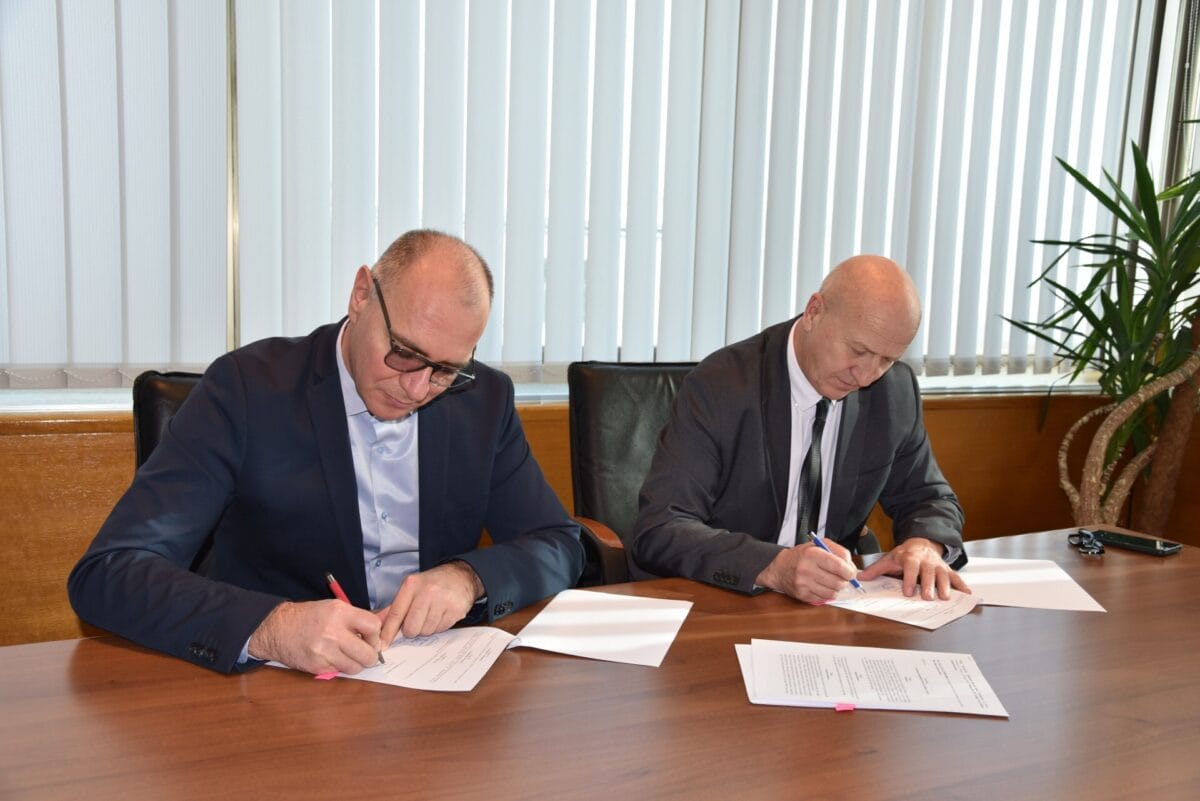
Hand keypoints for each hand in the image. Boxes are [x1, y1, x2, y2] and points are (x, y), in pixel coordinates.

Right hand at [247, 599, 383, 674]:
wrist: (278, 629)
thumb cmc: (310, 617)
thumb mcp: (334, 608)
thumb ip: (359, 617)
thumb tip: (387, 620)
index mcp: (340, 612)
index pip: (373, 626)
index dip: (376, 635)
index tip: (371, 637)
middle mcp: (333, 632)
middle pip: (368, 653)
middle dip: (370, 655)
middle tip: (365, 652)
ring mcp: (324, 651)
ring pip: (355, 667)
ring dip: (355, 664)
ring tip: (347, 655)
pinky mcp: (317, 666)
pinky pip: (340, 672)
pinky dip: (340, 667)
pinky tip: (332, 658)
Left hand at [377, 561, 483, 645]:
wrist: (460, 575)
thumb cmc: (432, 584)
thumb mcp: (412, 588)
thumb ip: (394, 607)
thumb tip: (377, 625)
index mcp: (411, 585)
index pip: (396, 614)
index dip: (388, 632)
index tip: (382, 645)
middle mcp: (427, 591)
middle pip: (411, 628)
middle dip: (412, 629)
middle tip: (418, 620)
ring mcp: (442, 601)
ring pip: (426, 631)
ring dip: (427, 627)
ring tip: (432, 613)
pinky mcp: (455, 610)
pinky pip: (441, 630)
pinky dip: (439, 626)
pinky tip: (442, 614)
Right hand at [755, 539, 857, 603]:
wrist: (780, 568)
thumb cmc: (802, 556)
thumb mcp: (819, 545)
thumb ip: (838, 551)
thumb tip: (851, 567)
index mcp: (812, 553)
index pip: (840, 566)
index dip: (850, 572)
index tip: (851, 573)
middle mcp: (807, 569)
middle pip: (838, 582)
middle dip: (844, 581)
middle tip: (841, 577)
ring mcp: (804, 584)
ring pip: (833, 592)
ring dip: (836, 588)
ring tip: (831, 581)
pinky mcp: (802, 595)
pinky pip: (824, 599)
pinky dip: (827, 594)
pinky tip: (822, 586)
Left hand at [857, 537, 971, 599]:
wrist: (921, 543)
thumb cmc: (904, 555)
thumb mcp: (889, 559)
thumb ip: (876, 569)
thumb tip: (860, 577)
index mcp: (911, 557)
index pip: (910, 568)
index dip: (909, 579)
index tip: (908, 592)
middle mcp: (926, 561)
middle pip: (928, 573)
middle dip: (928, 585)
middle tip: (928, 597)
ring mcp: (938, 565)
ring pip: (943, 575)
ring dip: (945, 586)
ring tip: (945, 597)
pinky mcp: (947, 570)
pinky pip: (956, 577)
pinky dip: (962, 585)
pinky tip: (967, 593)